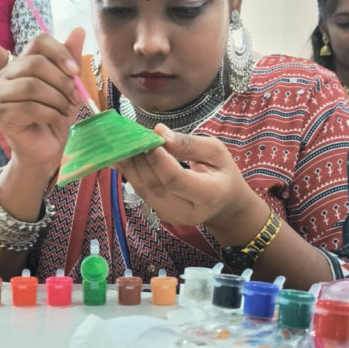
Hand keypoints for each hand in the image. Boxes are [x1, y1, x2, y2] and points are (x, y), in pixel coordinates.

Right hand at [0, 28, 84, 175]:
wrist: (44, 151)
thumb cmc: (54, 118)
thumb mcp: (68, 87)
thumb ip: (71, 61)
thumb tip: (79, 30)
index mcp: (22, 64)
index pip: (38, 42)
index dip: (60, 52)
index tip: (75, 71)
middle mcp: (6, 75)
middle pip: (36, 64)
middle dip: (62, 81)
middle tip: (75, 98)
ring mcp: (1, 95)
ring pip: (33, 86)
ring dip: (57, 99)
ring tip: (65, 111)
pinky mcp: (3, 115)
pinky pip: (30, 107)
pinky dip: (50, 114)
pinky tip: (56, 120)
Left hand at [116, 126, 268, 245]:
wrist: (224, 205)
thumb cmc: (222, 174)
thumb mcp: (216, 152)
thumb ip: (188, 143)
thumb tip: (159, 131)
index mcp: (209, 195)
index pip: (176, 180)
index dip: (158, 160)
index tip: (149, 137)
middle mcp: (188, 211)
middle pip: (156, 185)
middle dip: (141, 159)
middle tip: (132, 135)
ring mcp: (172, 216)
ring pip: (144, 190)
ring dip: (131, 165)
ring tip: (124, 143)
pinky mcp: (160, 214)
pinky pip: (141, 192)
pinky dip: (131, 173)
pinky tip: (124, 156)